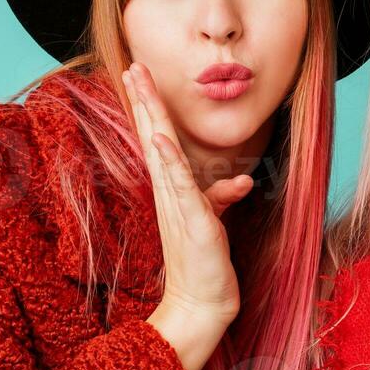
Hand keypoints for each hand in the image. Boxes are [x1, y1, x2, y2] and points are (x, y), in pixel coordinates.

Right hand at [121, 62, 246, 369]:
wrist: (202, 304)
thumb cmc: (206, 263)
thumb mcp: (214, 221)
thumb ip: (222, 196)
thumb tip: (238, 179)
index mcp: (173, 190)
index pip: (160, 140)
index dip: (152, 108)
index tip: (141, 76)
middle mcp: (169, 192)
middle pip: (154, 136)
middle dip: (145, 100)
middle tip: (132, 65)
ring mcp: (177, 205)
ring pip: (162, 150)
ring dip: (152, 116)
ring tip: (140, 84)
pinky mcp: (191, 221)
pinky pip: (178, 186)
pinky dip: (169, 161)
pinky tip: (161, 140)